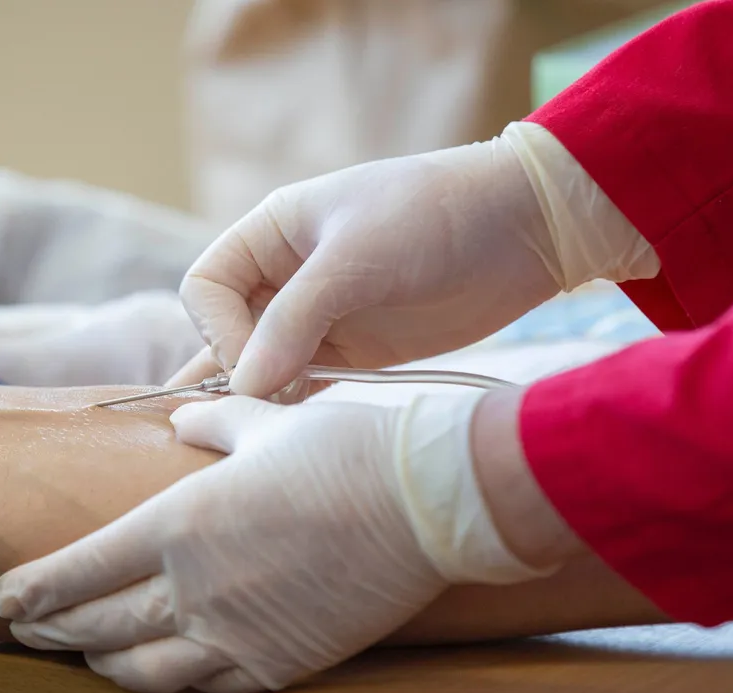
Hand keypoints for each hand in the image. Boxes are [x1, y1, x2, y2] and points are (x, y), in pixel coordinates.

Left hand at [0, 391, 553, 692]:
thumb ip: (215, 426)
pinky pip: (206, 688)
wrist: (429, 501)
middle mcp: (192, 587)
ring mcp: (234, 634)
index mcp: (176, 523)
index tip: (3, 601)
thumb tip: (190, 420)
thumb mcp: (267, 422)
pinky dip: (173, 684)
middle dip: (51, 630)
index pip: (78, 570)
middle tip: (26, 632)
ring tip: (88, 656)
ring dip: (105, 664)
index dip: (33, 590)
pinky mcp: (279, 665)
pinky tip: (163, 675)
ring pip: (142, 670)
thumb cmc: (347, 448)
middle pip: (96, 624)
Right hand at [170, 123, 657, 397]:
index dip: (219, 331)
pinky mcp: (353, 354)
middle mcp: (285, 275)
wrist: (525, 229)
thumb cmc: (435, 216)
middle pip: (225, 333)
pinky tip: (290, 436)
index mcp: (271, 233)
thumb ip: (295, 319)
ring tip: (259, 436)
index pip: (206, 289)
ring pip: (260, 366)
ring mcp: (319, 317)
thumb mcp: (358, 257)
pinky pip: (303, 386)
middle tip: (258, 410)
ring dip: (257, 398)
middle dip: (233, 372)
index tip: (256, 364)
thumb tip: (243, 385)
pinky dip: (292, 409)